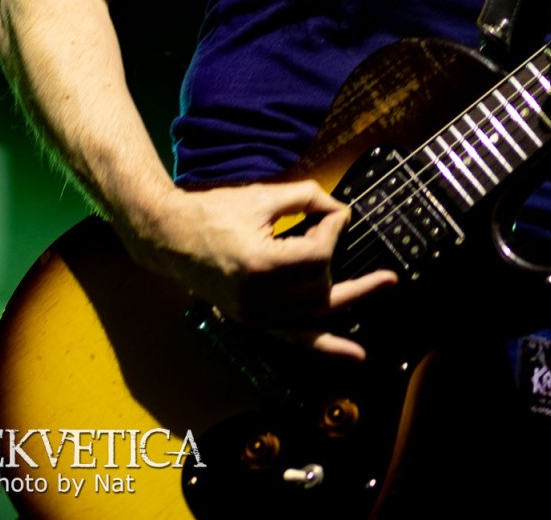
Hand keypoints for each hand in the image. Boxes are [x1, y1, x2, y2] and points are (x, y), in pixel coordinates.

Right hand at [130, 178, 396, 356]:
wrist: (169, 237)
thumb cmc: (213, 211)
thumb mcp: (262, 196)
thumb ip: (307, 198)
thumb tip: (340, 210)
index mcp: (260, 265)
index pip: (318, 254)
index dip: (333, 227)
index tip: (331, 209)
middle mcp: (258, 298)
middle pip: (320, 284)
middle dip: (332, 253)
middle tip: (332, 226)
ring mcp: (254, 315)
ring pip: (315, 312)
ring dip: (344, 294)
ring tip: (381, 283)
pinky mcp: (253, 321)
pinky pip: (296, 339)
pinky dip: (327, 346)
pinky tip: (355, 355)